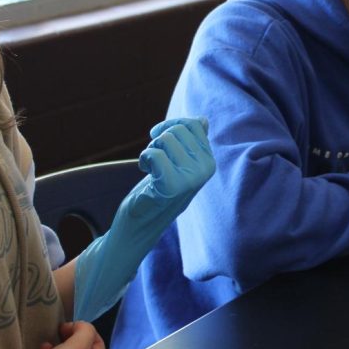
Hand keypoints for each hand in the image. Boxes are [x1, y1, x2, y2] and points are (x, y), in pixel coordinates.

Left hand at [72, 117, 214, 320]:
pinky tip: (146, 173)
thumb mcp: (178, 165)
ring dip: (151, 150)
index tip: (159, 141)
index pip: (194, 124)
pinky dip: (145, 160)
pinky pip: (155, 155)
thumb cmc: (155, 194)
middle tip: (154, 161)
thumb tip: (203, 121)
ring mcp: (191, 180)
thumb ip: (191, 143)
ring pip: (166, 139)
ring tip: (151, 169)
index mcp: (209, 163)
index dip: (171, 126)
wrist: (139, 227)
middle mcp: (205, 171)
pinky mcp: (172, 188)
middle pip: (179, 129)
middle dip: (159, 139)